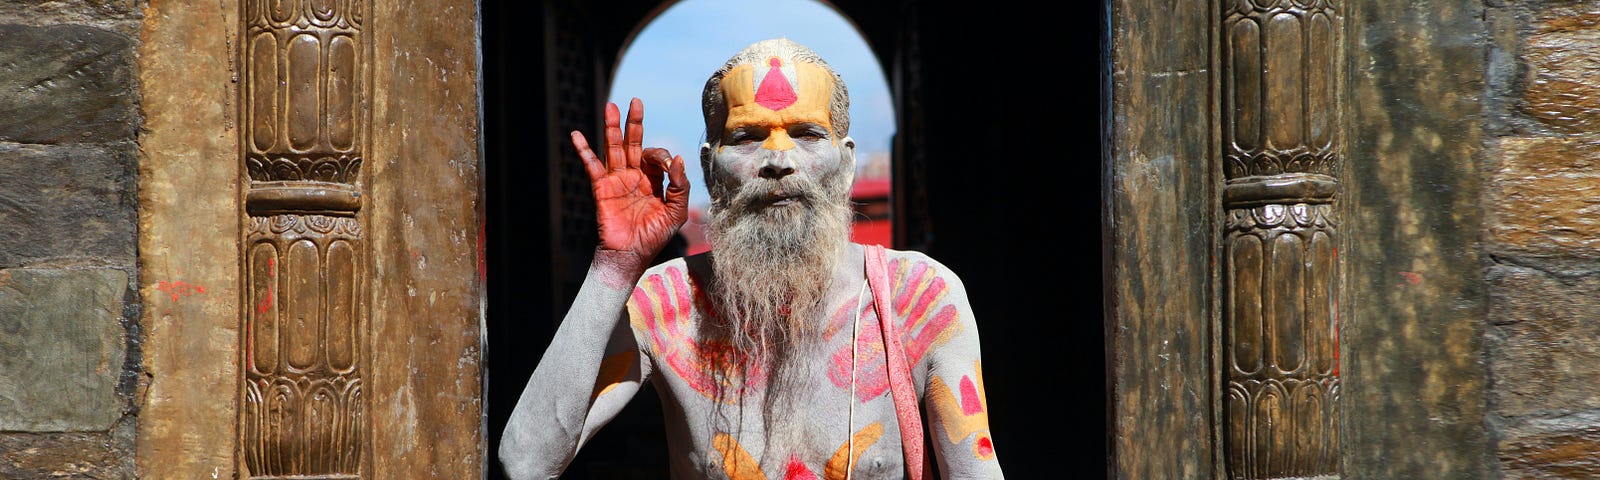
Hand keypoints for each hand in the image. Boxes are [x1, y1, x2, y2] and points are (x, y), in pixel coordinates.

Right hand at [572, 97, 689, 258]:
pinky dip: (584, 150)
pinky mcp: (602, 188)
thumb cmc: (654, 237)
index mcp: (654, 180)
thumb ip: (680, 186)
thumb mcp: (676, 212)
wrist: (630, 256)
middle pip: (633, 143)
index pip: (657, 156)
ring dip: (611, 128)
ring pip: (614, 148)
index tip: (669, 167)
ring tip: (610, 106)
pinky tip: (577, 135)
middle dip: (634, 122)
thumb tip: (678, 159)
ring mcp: (617, 181)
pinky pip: (592, 166)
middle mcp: (635, 176)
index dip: (664, 157)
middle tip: (636, 101)